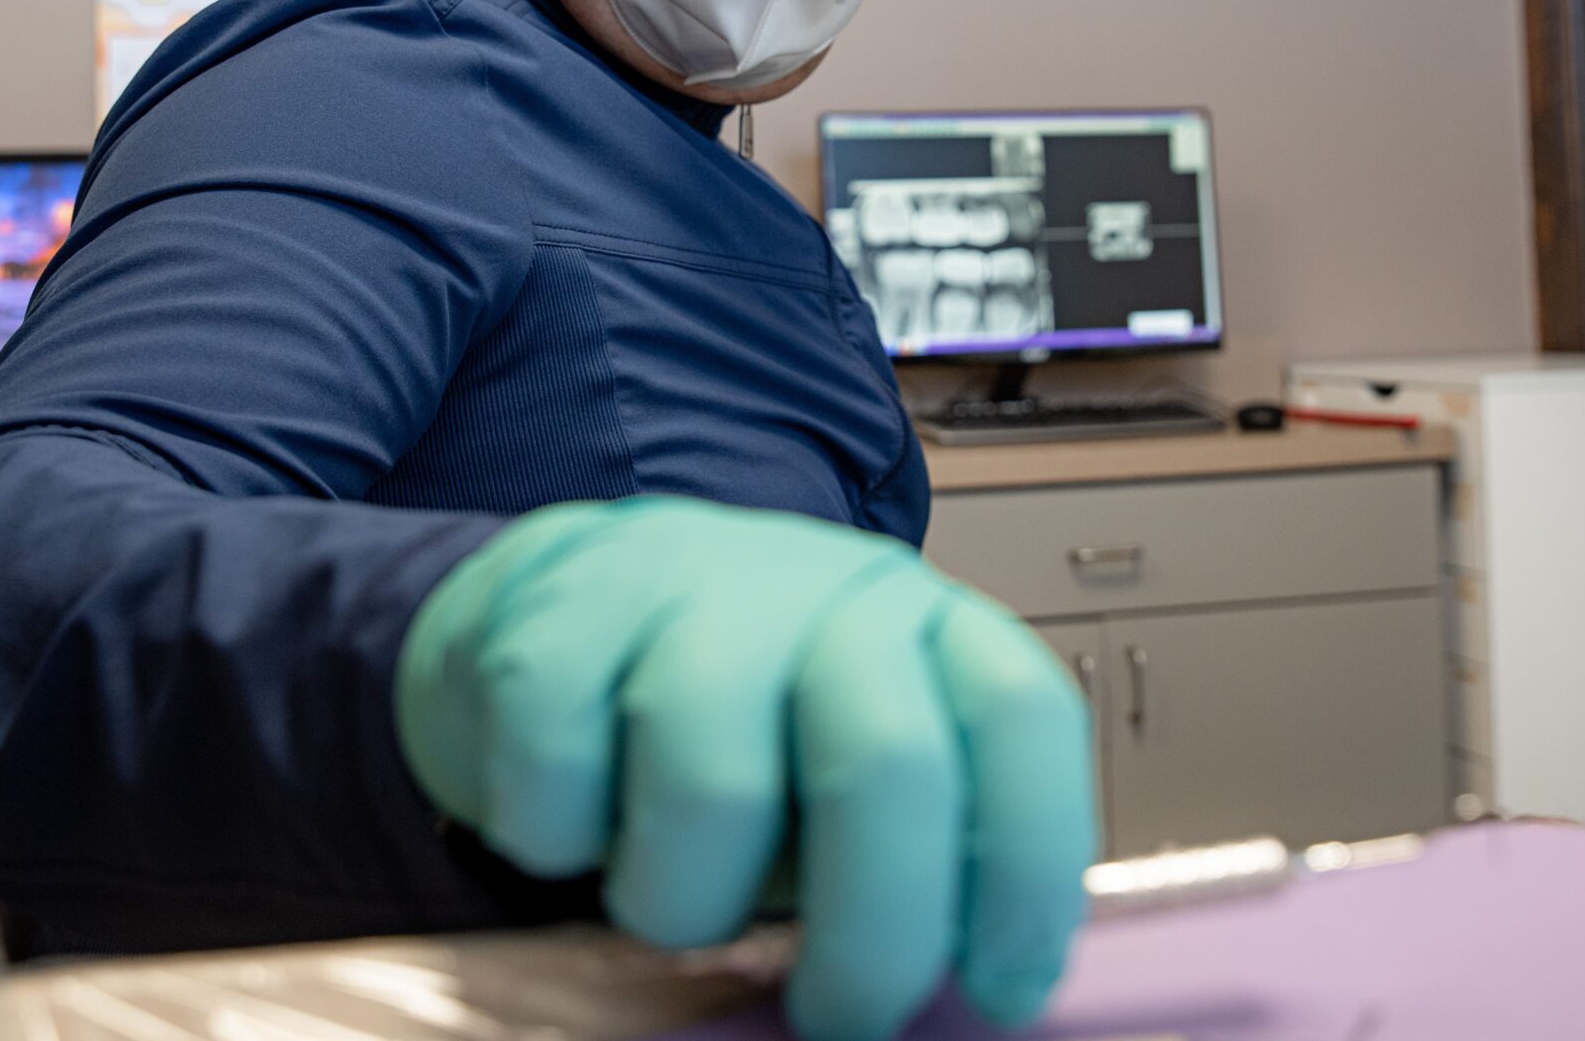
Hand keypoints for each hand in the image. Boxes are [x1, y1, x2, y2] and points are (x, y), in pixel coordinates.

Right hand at [396, 498, 1095, 1040]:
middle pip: (887, 763)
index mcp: (921, 625)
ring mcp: (688, 587)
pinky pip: (562, 777)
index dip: (1029, 868)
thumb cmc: (733, 715)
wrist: (568, 593)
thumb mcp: (843, 760)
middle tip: (840, 1015)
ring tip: (666, 893)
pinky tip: (572, 815)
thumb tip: (950, 988)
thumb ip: (906, 848)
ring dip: (684, 900)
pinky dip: (554, 838)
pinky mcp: (557, 611)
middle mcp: (820, 590)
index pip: (1021, 717)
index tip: (1004, 986)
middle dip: (873, 934)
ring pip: (713, 789)